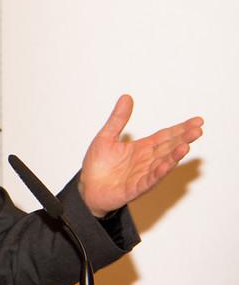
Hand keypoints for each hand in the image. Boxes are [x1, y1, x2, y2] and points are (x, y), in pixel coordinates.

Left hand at [78, 95, 203, 216]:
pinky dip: (157, 173)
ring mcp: (142, 175)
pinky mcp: (135, 188)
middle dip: (183, 139)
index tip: (198, 121)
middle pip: (168, 148)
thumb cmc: (97, 164)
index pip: (165, 136)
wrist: (87, 187)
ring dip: (174, 156)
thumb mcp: (106, 136)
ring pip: (162, 164)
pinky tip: (165, 166)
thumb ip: (118, 119)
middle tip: (198, 130)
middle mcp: (146, 161)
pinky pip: (149, 180)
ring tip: (186, 146)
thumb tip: (126, 97)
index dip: (180, 129)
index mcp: (141, 148)